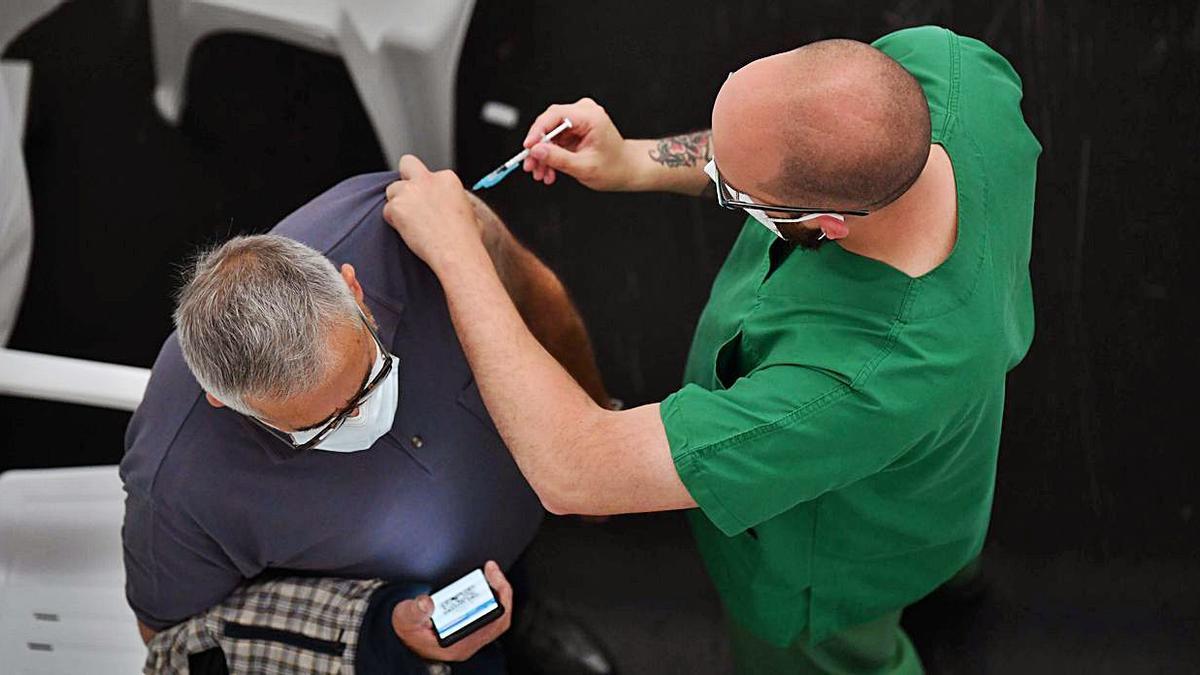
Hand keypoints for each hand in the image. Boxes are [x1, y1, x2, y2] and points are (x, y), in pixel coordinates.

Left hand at [384, 155, 480, 270]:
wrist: (456, 253)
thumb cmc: (466, 239)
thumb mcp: (470, 214)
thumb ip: (457, 204)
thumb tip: (457, 209)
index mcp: (448, 179)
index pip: (429, 175)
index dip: (427, 189)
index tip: (430, 204)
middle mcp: (428, 180)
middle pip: (407, 164)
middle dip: (405, 178)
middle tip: (409, 199)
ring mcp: (410, 191)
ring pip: (392, 190)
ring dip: (398, 204)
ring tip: (412, 224)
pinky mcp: (397, 206)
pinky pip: (387, 211)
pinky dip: (394, 221)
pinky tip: (408, 233)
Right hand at [391, 561, 514, 662]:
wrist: (404, 638)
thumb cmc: (408, 631)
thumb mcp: (406, 618)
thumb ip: (415, 610)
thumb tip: (427, 602)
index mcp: (457, 643)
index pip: (489, 625)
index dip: (495, 600)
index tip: (490, 577)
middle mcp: (468, 642)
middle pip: (498, 619)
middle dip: (500, 592)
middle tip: (492, 571)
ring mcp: (471, 637)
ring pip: (496, 617)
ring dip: (497, 594)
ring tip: (492, 574)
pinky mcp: (470, 629)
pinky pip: (490, 615)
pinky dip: (492, 598)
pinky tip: (487, 584)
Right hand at [521, 98, 635, 190]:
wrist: (626, 169)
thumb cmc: (614, 167)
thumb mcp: (584, 167)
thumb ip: (558, 158)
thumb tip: (536, 151)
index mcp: (591, 116)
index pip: (556, 115)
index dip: (538, 131)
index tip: (528, 148)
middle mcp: (585, 113)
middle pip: (549, 123)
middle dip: (538, 147)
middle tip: (530, 165)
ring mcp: (579, 120)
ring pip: (549, 134)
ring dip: (543, 155)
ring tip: (541, 173)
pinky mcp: (574, 129)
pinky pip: (555, 140)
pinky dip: (550, 155)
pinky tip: (549, 171)